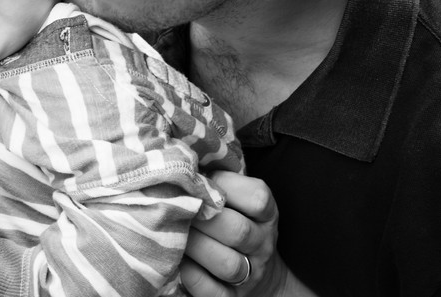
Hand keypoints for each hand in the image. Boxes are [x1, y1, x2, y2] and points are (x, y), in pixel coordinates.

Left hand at [180, 171, 305, 295]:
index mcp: (266, 214)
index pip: (257, 198)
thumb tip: (181, 157)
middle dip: (202, 218)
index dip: (225, 186)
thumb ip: (219, 182)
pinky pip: (214, 292)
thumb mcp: (240, 200)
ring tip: (174, 233)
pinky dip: (192, 276)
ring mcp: (251, 274)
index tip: (200, 180)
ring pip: (227, 263)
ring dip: (196, 247)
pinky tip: (178, 261)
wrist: (261, 277)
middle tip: (177, 206)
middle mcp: (263, 244)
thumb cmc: (236, 223)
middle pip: (237, 230)